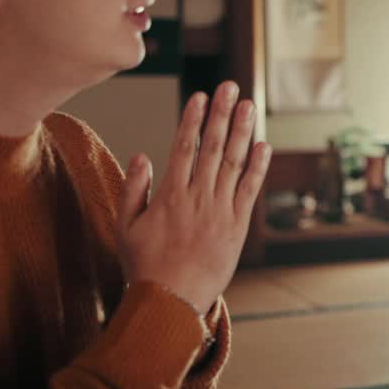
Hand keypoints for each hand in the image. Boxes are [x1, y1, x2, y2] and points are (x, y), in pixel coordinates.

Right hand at [117, 82, 271, 314]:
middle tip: (230, 86)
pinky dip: (257, 167)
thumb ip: (133, 189)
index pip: (183, 147)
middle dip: (221, 114)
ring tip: (248, 105)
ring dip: (241, 132)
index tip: (200, 96)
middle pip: (211, 147)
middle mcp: (197, 198)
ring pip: (233, 163)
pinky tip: (263, 145)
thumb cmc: (145, 265)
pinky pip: (250, 191)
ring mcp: (220, 211)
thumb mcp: (125, 227)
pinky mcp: (237, 226)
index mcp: (169, 195)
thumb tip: (142, 155)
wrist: (171, 302)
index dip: (193, 119)